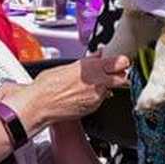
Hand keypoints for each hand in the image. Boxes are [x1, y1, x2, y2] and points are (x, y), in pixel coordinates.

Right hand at [3, 54, 129, 129]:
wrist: (40, 105)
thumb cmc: (48, 86)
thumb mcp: (67, 66)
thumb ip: (87, 62)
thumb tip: (97, 55)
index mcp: (91, 67)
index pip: (120, 62)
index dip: (121, 62)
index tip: (120, 62)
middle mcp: (97, 81)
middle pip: (123, 78)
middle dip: (120, 75)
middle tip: (114, 73)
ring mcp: (97, 96)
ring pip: (113, 89)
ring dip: (108, 86)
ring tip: (94, 84)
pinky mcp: (93, 108)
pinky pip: (102, 100)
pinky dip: (97, 96)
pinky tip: (85, 93)